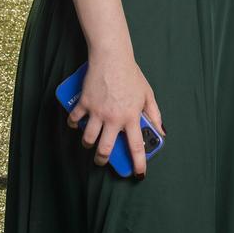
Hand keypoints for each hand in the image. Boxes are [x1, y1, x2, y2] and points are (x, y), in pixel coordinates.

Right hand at [67, 54, 163, 177]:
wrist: (112, 58)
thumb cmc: (131, 75)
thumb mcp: (147, 94)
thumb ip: (154, 114)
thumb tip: (160, 131)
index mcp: (131, 116)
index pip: (136, 146)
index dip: (138, 163)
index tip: (139, 174)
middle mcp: (114, 118)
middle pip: (105, 149)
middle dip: (102, 159)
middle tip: (102, 160)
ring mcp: (97, 112)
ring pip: (88, 139)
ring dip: (88, 143)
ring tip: (90, 141)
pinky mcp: (84, 103)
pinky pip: (74, 119)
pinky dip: (73, 123)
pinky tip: (76, 122)